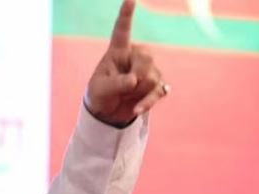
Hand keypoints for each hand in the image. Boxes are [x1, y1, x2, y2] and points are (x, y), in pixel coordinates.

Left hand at [85, 0, 167, 126]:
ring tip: (126, 96)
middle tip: (125, 87)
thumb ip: (116, 83)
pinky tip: (136, 109)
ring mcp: (148, 71)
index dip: (126, 15)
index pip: (122, 31)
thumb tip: (134, 80)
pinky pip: (158, 92)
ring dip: (138, 92)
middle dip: (137, 77)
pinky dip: (147, 103)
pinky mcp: (157, 86)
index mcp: (117, 52)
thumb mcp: (100, 89)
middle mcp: (135, 57)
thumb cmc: (99, 95)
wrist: (107, 113)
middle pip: (147, 59)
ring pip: (153, 78)